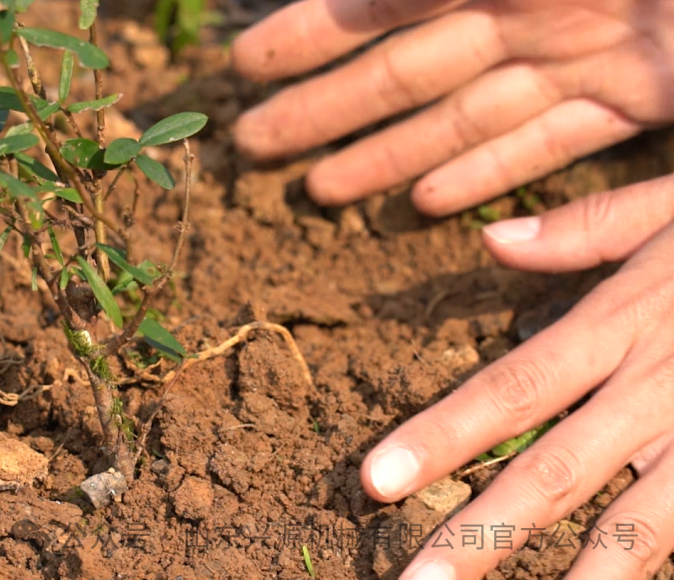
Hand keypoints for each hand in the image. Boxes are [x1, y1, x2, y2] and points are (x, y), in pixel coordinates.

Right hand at [230, 0, 673, 215]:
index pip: (375, 3)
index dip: (305, 36)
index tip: (240, 69)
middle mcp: (536, 3)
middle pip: (404, 69)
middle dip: (324, 108)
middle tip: (248, 147)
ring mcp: (592, 49)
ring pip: (463, 114)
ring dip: (388, 156)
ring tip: (317, 194)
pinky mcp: (649, 90)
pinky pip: (550, 139)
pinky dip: (489, 173)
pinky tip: (435, 207)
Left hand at [359, 177, 673, 579]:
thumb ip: (587, 231)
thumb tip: (494, 242)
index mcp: (623, 324)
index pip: (510, 389)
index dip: (437, 436)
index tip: (372, 482)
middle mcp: (659, 389)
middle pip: (552, 474)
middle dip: (479, 536)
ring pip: (633, 528)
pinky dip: (652, 569)